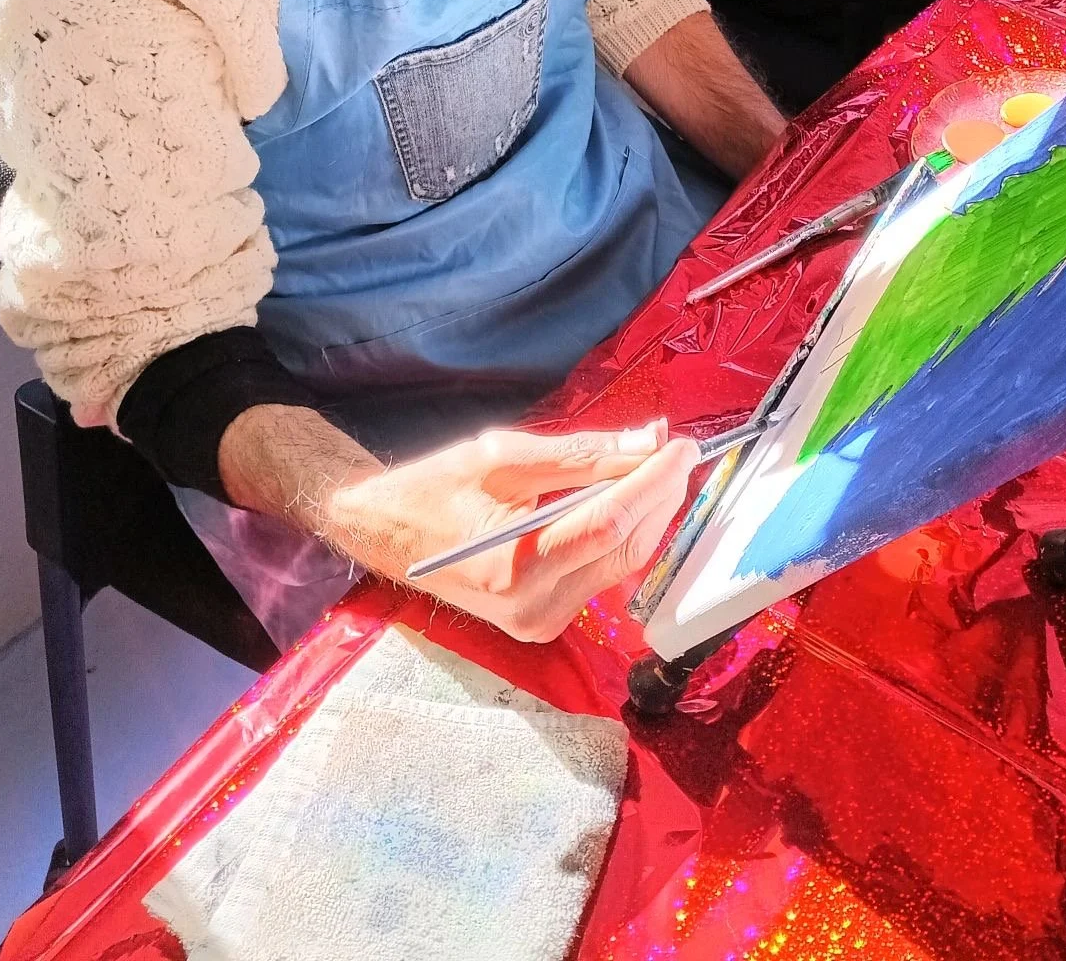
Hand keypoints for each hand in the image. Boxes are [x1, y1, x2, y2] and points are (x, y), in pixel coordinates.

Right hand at [328, 418, 696, 641]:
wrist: (383, 534)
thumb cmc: (434, 488)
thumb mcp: (500, 456)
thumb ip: (578, 454)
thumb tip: (645, 442)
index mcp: (513, 567)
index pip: (608, 525)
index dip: (653, 483)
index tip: (682, 445)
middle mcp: (532, 608)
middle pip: (624, 549)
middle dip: (659, 496)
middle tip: (676, 448)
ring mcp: (539, 623)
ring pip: (620, 565)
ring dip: (646, 514)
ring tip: (658, 466)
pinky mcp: (544, 622)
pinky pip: (601, 575)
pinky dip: (622, 535)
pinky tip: (628, 499)